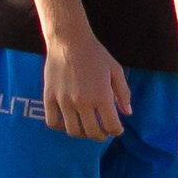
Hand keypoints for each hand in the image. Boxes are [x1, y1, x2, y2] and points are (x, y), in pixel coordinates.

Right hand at [42, 26, 128, 141]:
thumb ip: (123, 93)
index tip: (116, 129)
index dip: (116, 131)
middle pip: (92, 132)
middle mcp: (83, 102)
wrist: (69, 41)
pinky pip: (52, 122)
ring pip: (73, 131)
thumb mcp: (116, 71)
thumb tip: (128, 113)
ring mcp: (64, 101)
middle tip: (103, 131)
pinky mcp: (49, 97)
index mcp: (102, 96)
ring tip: (86, 128)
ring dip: (82, 134)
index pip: (112, 126)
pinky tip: (68, 121)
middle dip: (101, 135)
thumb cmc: (96, 54)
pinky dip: (61, 126)